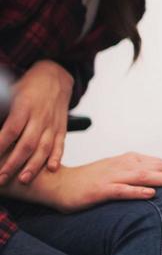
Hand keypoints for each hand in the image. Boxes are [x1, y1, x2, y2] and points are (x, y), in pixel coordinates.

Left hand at [0, 60, 74, 185]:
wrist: (57, 75)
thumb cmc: (29, 84)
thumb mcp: (10, 90)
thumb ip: (0, 106)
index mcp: (25, 106)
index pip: (11, 129)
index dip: (0, 145)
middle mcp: (40, 116)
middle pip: (27, 143)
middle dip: (13, 163)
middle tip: (1, 178)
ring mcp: (53, 123)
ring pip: (44, 147)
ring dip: (34, 165)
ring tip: (23, 180)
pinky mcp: (62, 127)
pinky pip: (60, 143)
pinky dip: (57, 156)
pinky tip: (51, 168)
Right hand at [23, 153, 161, 212]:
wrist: (59, 183)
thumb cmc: (95, 181)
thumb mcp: (122, 176)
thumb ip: (143, 178)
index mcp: (134, 161)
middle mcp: (127, 164)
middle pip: (161, 168)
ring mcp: (114, 176)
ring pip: (145, 176)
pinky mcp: (100, 189)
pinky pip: (120, 190)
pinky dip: (136, 191)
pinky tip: (150, 195)